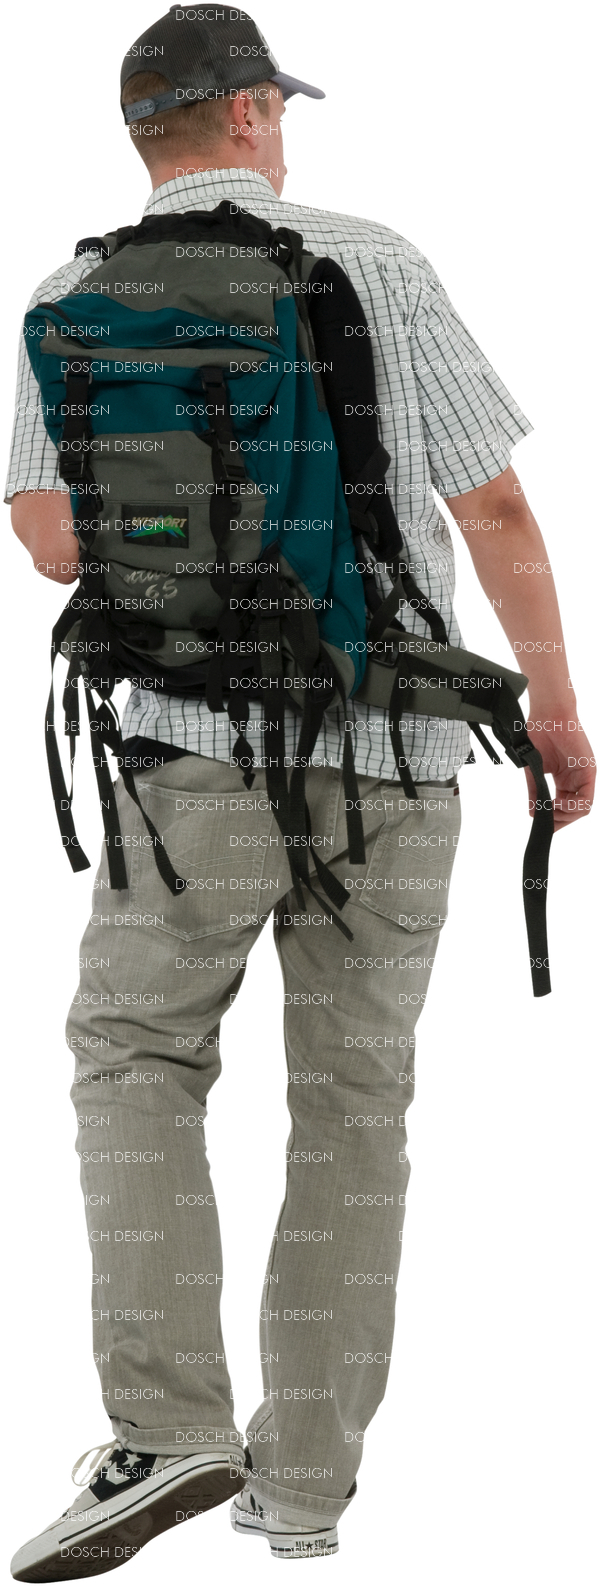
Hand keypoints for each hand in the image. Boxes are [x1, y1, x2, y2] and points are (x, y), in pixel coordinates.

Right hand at [523, 710, 594, 829]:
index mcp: (564, 780)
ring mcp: (583, 776)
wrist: (547, 715)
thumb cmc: (540, 734)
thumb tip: (533, 812)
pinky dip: (572, 807)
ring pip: (582, 809)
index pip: (564, 808)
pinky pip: (586, 799)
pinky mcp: (589, 771)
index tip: (541, 823)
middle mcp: (575, 780)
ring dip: (565, 816)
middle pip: (574, 812)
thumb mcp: (534, 770)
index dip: (554, 819)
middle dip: (560, 821)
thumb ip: (536, 792)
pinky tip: (558, 805)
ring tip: (550, 812)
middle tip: (546, 822)